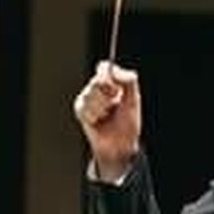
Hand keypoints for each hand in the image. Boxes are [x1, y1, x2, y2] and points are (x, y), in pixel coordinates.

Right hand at [73, 61, 141, 181]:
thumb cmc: (128, 124)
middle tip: (113, 107)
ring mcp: (88, 98)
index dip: (109, 78)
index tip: (116, 91)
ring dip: (101, 109)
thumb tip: (113, 69)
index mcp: (112, 82)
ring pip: (89, 95)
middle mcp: (98, 88)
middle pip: (96, 81)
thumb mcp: (133, 100)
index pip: (104, 68)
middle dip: (107, 97)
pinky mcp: (80, 110)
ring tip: (106, 117)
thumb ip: (128, 81)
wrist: (119, 146)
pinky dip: (93, 116)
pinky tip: (97, 122)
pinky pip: (84, 108)